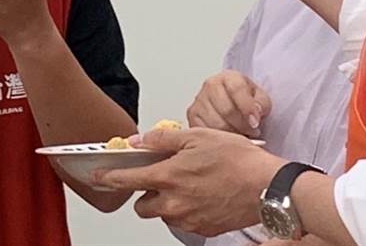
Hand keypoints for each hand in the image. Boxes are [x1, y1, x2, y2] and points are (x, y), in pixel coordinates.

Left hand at [95, 128, 284, 236]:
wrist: (267, 187)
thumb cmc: (238, 159)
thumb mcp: (199, 136)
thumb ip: (164, 139)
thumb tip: (140, 140)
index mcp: (169, 177)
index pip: (127, 180)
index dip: (109, 178)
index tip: (98, 177)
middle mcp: (175, 203)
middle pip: (142, 206)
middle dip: (144, 194)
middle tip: (160, 178)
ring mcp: (189, 219)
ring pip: (164, 215)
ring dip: (166, 202)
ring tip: (187, 184)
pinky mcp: (204, 229)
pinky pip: (184, 222)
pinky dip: (186, 210)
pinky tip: (202, 195)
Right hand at [187, 70, 271, 136]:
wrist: (232, 102)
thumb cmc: (246, 99)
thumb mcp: (260, 97)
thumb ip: (261, 104)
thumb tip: (255, 112)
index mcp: (228, 77)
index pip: (237, 89)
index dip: (247, 108)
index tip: (255, 122)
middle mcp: (211, 85)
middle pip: (227, 110)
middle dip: (242, 125)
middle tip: (253, 132)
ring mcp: (199, 100)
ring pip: (216, 124)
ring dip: (232, 134)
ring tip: (242, 134)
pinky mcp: (192, 115)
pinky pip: (205, 132)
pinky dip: (219, 138)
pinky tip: (228, 137)